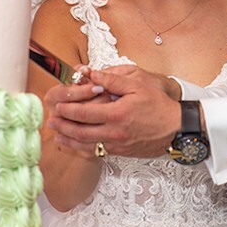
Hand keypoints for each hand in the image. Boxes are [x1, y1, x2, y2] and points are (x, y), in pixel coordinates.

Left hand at [47, 64, 181, 157]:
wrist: (176, 128)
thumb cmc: (158, 104)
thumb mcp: (138, 84)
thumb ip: (112, 80)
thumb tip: (92, 74)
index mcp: (117, 114)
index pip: (85, 112)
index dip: (69, 109)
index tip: (57, 105)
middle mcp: (114, 132)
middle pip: (81, 132)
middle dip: (64, 126)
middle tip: (51, 121)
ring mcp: (117, 144)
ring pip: (86, 145)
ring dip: (69, 140)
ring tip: (57, 135)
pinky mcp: (121, 152)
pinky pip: (96, 152)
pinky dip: (82, 149)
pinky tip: (74, 145)